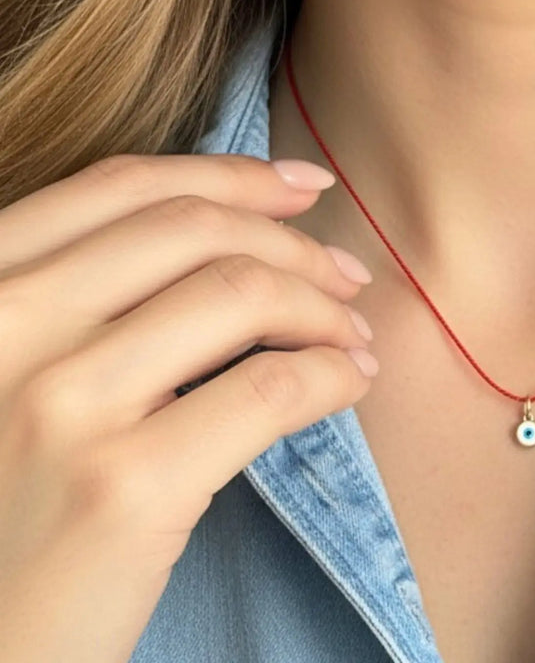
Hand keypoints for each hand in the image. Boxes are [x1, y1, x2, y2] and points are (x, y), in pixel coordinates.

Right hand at [0, 154, 377, 662]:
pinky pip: (271, 390)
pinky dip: (332, 374)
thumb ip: (81, 301)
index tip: (302, 184)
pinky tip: (348, 384)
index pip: (122, 187)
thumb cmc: (4, 511)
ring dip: (323, 309)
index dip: (229, 172)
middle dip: (293, 242)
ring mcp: (58, 405)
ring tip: (352, 335)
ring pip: (242, 293)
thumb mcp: (10, 373)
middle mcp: (3, 327)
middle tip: (346, 274)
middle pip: (194, 229)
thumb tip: (229, 231)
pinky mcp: (122, 489)